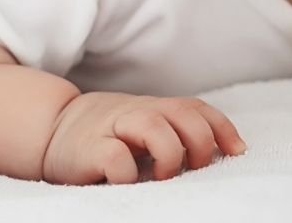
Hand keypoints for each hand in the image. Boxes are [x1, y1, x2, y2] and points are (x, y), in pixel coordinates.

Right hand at [42, 91, 246, 183]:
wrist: (53, 127)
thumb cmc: (110, 135)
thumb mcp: (146, 128)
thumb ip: (175, 133)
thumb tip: (221, 153)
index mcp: (157, 108)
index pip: (197, 109)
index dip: (222, 128)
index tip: (238, 152)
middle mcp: (139, 112)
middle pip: (183, 113)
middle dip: (201, 140)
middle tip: (197, 167)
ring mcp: (114, 127)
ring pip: (153, 126)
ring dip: (170, 153)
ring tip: (165, 176)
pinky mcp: (89, 149)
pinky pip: (115, 157)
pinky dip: (128, 173)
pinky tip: (129, 183)